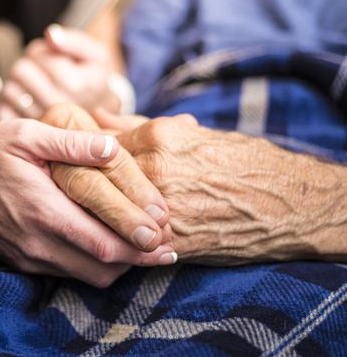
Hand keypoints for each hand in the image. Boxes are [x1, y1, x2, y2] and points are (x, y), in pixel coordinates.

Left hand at [0, 25, 120, 120]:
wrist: (100, 120)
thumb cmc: (95, 81)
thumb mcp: (96, 56)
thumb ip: (74, 42)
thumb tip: (50, 35)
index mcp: (76, 85)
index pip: (38, 56)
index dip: (40, 51)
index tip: (51, 57)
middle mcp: (57, 106)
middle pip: (20, 71)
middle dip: (28, 64)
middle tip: (40, 70)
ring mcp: (41, 122)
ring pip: (9, 89)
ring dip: (18, 82)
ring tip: (35, 85)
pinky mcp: (27, 132)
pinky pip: (3, 109)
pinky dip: (11, 101)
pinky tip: (28, 100)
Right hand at [0, 119, 176, 287]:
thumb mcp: (26, 134)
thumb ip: (71, 142)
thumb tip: (113, 149)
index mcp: (42, 210)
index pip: (104, 243)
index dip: (141, 246)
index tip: (168, 238)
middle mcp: (36, 242)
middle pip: (102, 268)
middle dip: (139, 261)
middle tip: (168, 249)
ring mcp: (27, 256)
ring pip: (87, 276)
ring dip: (118, 266)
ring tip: (143, 249)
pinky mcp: (21, 261)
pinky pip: (67, 273)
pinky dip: (93, 265)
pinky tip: (107, 247)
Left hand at [93, 110, 346, 264]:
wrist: (287, 202)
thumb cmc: (238, 160)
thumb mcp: (190, 133)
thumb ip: (137, 124)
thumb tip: (97, 115)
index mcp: (159, 136)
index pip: (98, 144)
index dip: (82, 155)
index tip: (73, 161)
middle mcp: (157, 169)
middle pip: (97, 177)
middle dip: (80, 183)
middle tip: (68, 187)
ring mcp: (165, 207)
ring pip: (108, 211)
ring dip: (95, 213)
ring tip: (85, 213)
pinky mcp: (175, 241)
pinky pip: (130, 241)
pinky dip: (118, 239)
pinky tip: (110, 235)